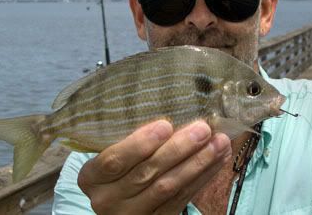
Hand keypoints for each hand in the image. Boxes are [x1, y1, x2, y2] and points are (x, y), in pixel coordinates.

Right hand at [77, 120, 231, 214]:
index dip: (140, 143)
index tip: (165, 125)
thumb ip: (128, 137)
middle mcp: (108, 199)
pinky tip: (217, 160)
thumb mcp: (111, 150)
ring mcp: (132, 214)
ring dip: (198, 163)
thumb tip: (170, 107)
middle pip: (146, 173)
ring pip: (168, 187)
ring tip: (219, 142)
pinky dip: (202, 178)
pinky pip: (181, 199)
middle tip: (203, 129)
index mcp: (92, 177)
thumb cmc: (117, 165)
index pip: (114, 160)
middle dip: (178, 149)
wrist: (118, 201)